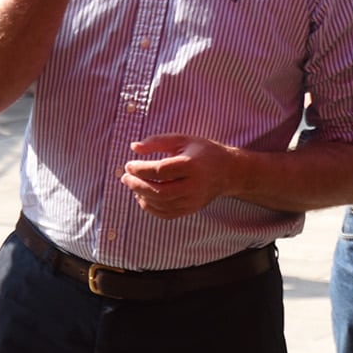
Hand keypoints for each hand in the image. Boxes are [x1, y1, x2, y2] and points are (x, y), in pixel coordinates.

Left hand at [119, 133, 246, 217]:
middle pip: (159, 191)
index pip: (160, 171)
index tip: (128, 165)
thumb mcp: (182, 139)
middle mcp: (194, 185)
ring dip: (142, 196)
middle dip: (137, 185)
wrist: (228, 171)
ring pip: (162, 204)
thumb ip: (157, 142)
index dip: (140, 169)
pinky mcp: (191, 209)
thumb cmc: (202, 152)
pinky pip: (167, 213)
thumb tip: (133, 148)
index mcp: (192, 164)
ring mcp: (193, 200)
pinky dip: (151, 207)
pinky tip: (142, 197)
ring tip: (133, 185)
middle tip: (125, 177)